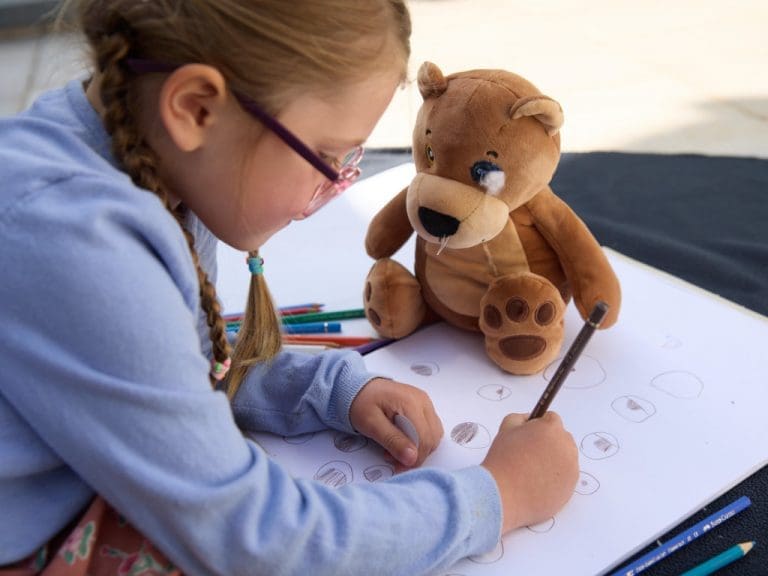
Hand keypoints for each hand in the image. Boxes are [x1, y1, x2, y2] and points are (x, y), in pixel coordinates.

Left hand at [349, 377, 442, 468]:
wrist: (358, 387)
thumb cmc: (361, 403)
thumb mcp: (371, 424)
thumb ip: (392, 440)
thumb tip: (412, 459)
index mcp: (411, 403)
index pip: (424, 438)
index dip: (414, 457)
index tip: (397, 466)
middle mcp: (423, 401)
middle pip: (432, 438)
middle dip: (416, 455)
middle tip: (393, 460)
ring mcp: (425, 402)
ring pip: (434, 435)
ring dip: (419, 448)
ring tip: (395, 450)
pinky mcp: (423, 406)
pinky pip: (429, 428)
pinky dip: (420, 440)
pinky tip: (403, 441)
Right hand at [481, 412, 578, 532]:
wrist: (503, 494)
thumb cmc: (503, 459)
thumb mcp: (506, 428)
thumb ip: (520, 418)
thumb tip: (530, 420)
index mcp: (552, 429)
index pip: (552, 419)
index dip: (538, 426)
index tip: (528, 436)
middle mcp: (567, 447)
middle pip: (562, 439)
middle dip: (549, 443)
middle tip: (529, 454)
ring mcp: (571, 469)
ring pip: (565, 459)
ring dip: (553, 460)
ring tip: (532, 471)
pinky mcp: (570, 488)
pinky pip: (565, 477)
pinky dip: (555, 478)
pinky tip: (537, 483)